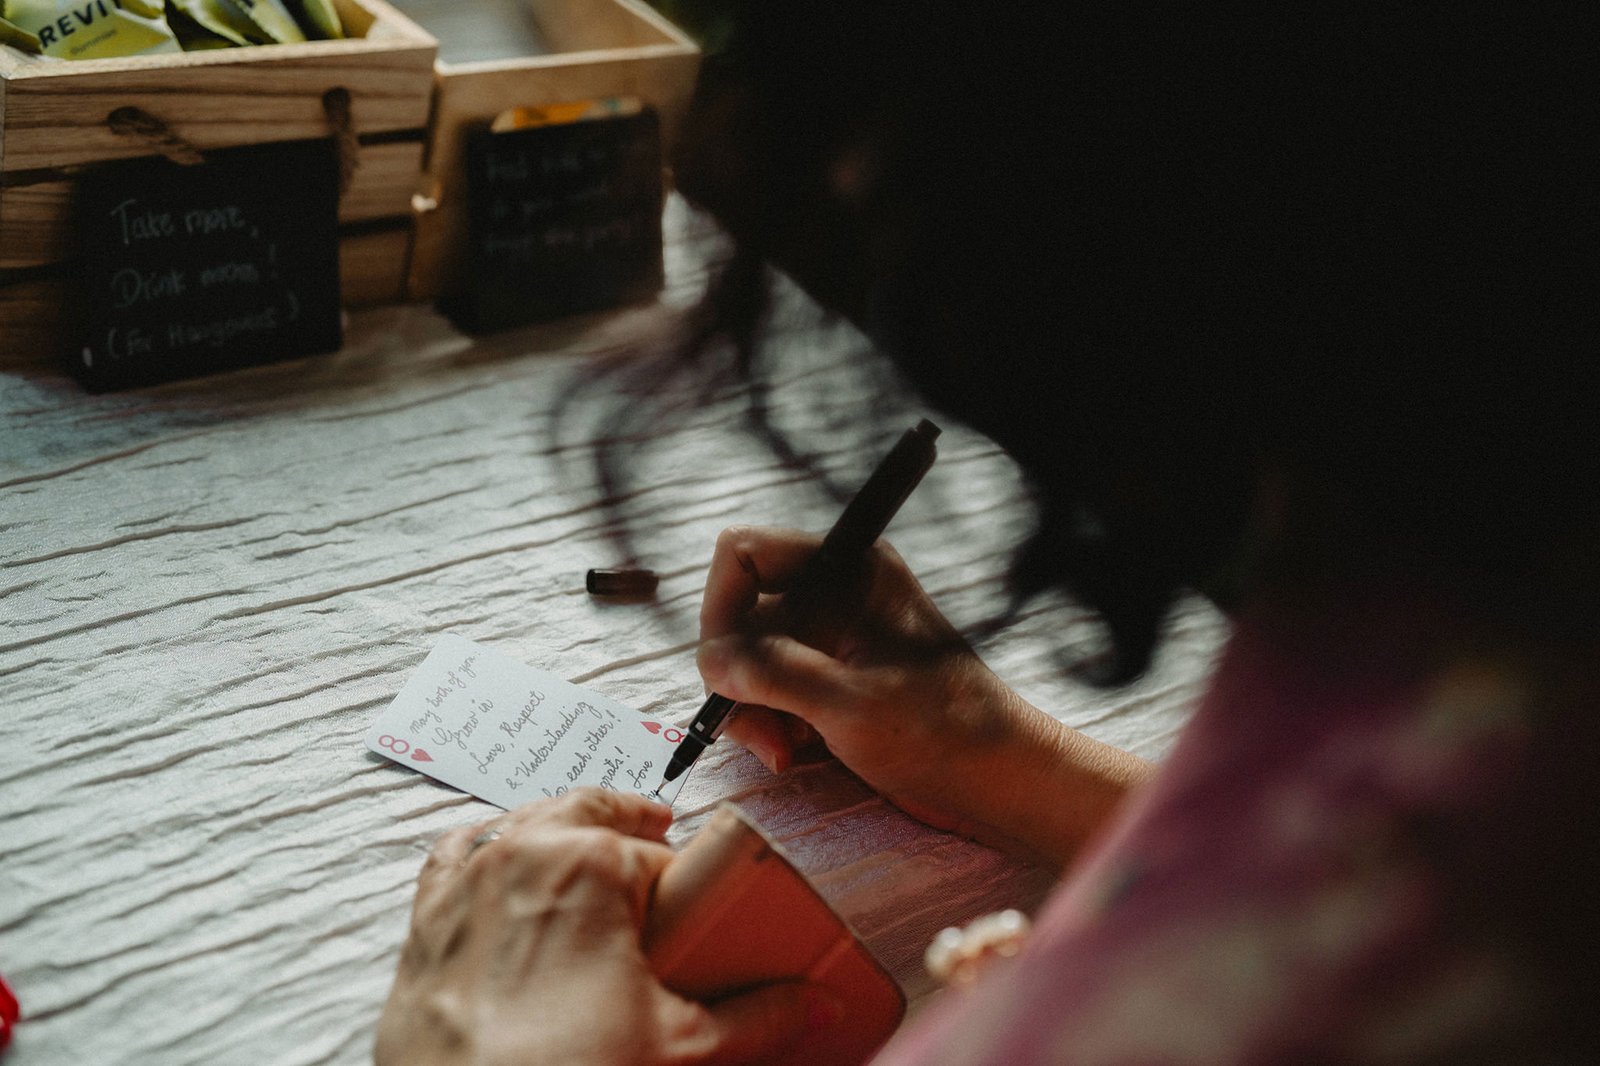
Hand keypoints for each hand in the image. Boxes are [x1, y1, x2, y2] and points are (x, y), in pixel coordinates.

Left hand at [376, 789, 834, 1065]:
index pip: (661, 855)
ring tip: (592, 853)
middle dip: (627, 823)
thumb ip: (757, 1017)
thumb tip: (813, 1003)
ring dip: (562, 828)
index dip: (684, 882)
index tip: (694, 911)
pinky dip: (485, 850)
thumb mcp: (679, 1046)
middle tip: (657, 845)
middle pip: (591, 809)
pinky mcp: (427, 916)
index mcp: (593, 860)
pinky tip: (502, 867)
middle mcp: (525, 850)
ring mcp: (468, 879)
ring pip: (525, 822)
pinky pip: (456, 853)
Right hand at [697, 526, 1153, 866]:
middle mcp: (835, 593)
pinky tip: (794, 753)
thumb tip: (714, 663)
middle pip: (740, 613)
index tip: (724, 668)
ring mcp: (831, 636)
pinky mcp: (831, 676)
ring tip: (782, 752)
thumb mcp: (850, 704)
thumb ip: (776, 674)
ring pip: (749, 657)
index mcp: (849, 571)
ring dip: (751, 708)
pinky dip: (770, 722)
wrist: (998, 778)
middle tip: (759, 733)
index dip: (720, 607)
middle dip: (736, 675)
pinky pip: (771, 686)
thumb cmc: (943, 732)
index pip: (745, 554)